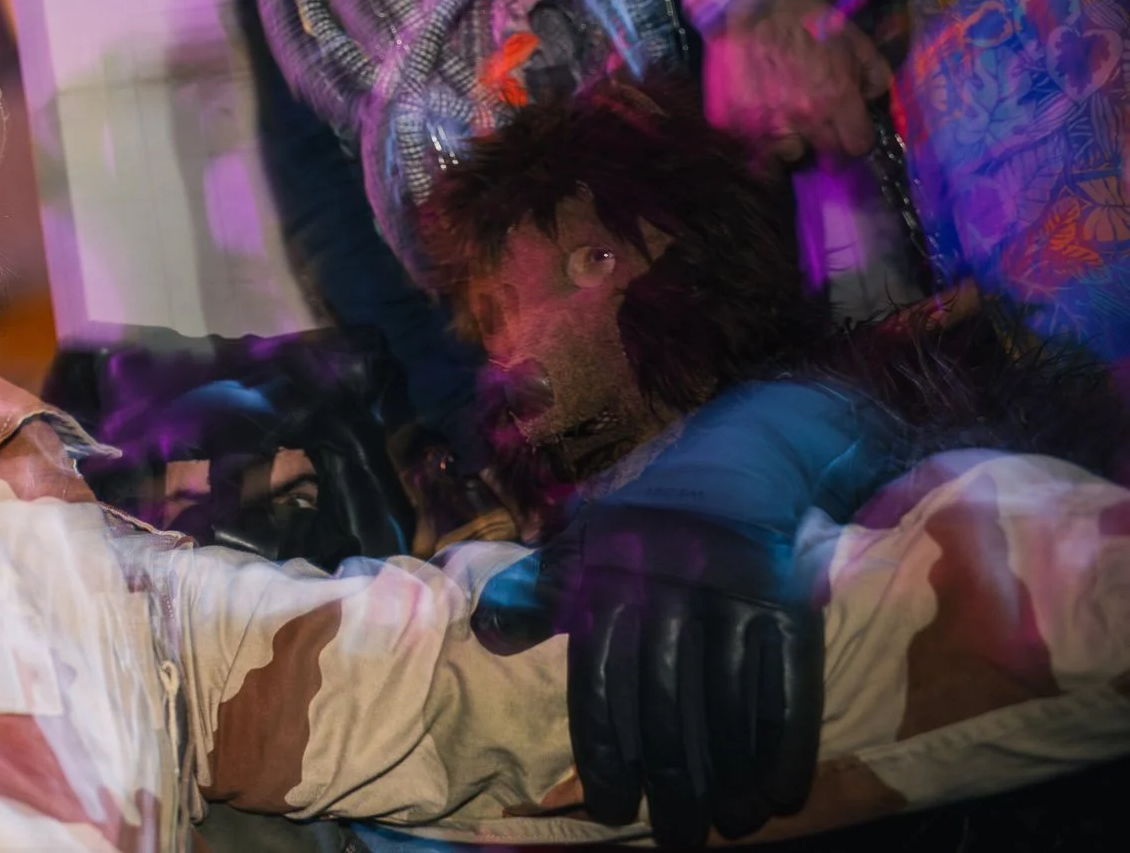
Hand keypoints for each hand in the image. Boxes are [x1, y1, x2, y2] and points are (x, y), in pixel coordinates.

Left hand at [475, 508, 820, 847]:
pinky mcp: (787, 606)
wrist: (741, 459)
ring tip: (729, 825)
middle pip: (665, 710)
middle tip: (678, 837)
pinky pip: (787, 689)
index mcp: (609, 584)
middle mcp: (666, 594)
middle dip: (672, 785)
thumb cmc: (649, 515)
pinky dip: (785, 746)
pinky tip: (781, 793)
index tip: (613, 811)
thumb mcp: (583, 540)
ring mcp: (731, 600)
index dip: (605, 755)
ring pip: (726, 708)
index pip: (600, 687)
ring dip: (730, 779)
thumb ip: (540, 593)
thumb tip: (487, 636)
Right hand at [701, 0, 891, 161]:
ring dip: (791, 141)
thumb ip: (877, 78)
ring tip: (787, 120)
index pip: (858, 146)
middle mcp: (801, 118)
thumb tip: (869, 101)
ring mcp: (762, 121)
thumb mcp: (859, 42)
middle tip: (818, 118)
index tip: (849, 126)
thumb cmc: (811, 21)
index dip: (856, 136)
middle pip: (824, 153)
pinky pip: (751, 144)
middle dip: (827, 137)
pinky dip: (758, 134)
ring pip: (787, 154)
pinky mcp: (730, 119)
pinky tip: (761, 112)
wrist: (758, 1)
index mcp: (836, 100)